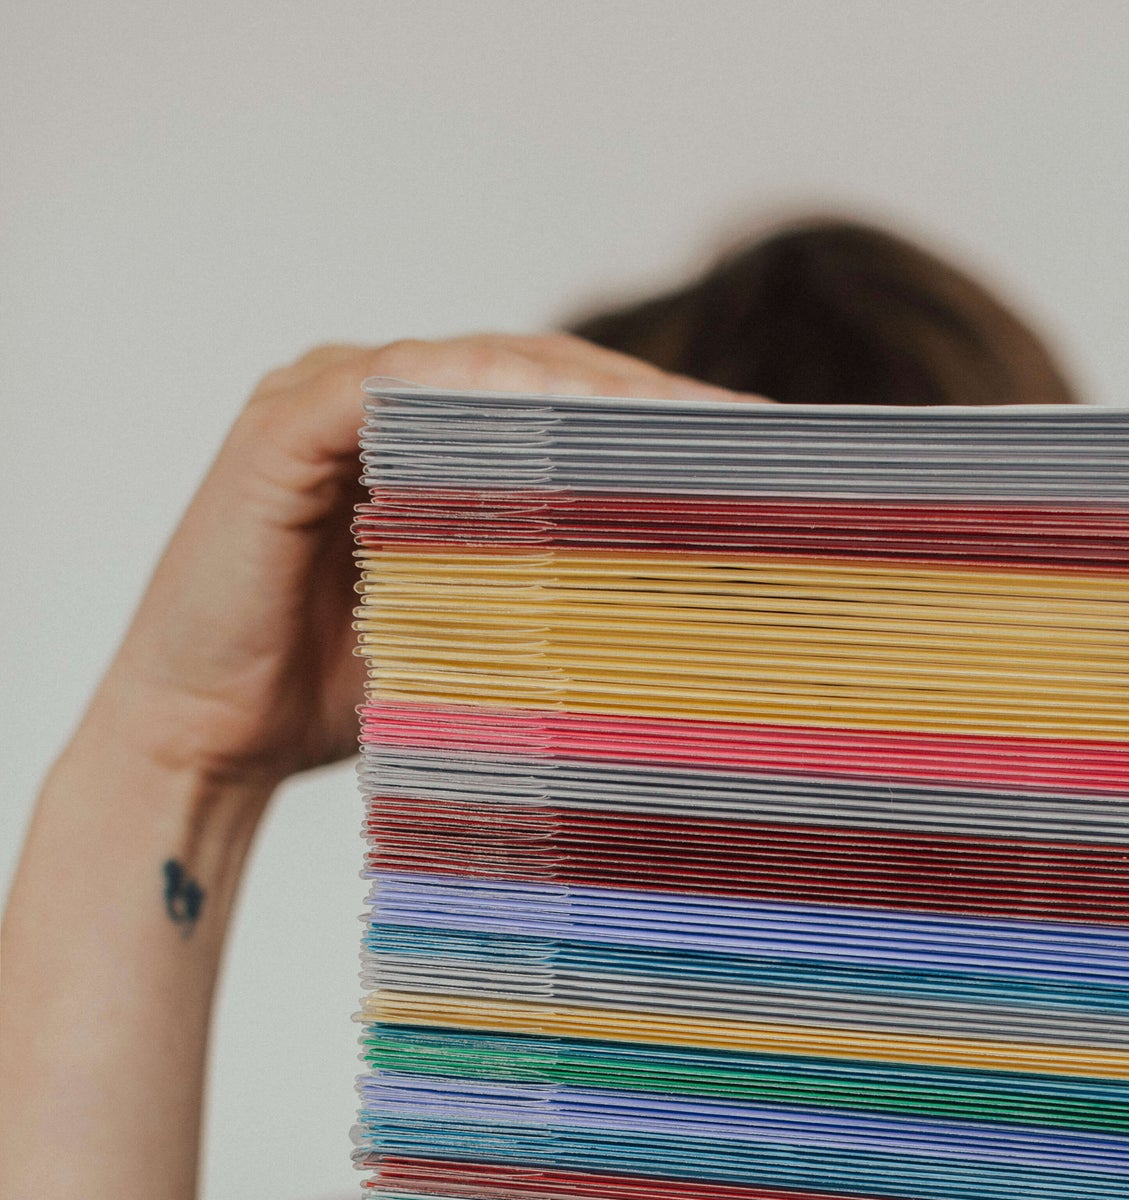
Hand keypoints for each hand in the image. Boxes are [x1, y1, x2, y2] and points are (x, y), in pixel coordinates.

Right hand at [83, 334, 737, 791]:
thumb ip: (551, 603)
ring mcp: (327, 400)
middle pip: (543, 376)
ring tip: (680, 425)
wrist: (202, 745)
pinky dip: (469, 391)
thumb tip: (688, 622)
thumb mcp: (476, 643)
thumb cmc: (337, 704)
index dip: (664, 427)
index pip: (570, 412)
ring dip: (584, 390)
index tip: (768, 463)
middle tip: (754, 438)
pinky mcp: (282, 427)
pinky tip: (550, 415)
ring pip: (481, 366)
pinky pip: (388, 387)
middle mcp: (383, 401)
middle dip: (649, 404)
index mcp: (435, 444)